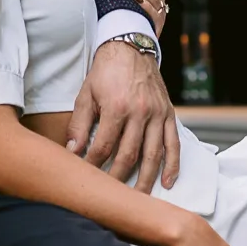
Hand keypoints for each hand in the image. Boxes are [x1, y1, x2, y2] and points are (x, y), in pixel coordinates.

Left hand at [68, 37, 180, 191]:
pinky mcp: (169, 114)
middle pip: (128, 156)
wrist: (132, 46)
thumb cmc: (106, 71)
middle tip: (109, 195)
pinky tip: (167, 183)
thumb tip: (72, 152)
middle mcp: (140, 113)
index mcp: (116, 108)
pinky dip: (172, 165)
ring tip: (138, 199)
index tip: (86, 177)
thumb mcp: (86, 94)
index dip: (93, 165)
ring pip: (153, 155)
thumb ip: (79, 124)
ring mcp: (158, 115)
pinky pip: (174, 144)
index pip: (103, 147)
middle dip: (117, 179)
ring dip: (145, 180)